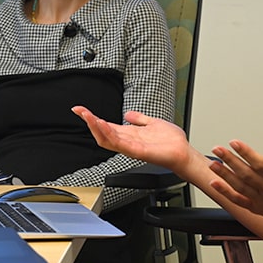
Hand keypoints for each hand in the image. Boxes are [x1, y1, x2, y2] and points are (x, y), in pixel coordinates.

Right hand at [71, 106, 189, 171]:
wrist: (183, 153)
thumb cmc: (171, 142)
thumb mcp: (152, 123)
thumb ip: (139, 119)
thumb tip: (128, 113)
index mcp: (130, 134)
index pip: (106, 126)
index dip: (93, 118)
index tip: (81, 109)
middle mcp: (127, 141)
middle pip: (102, 132)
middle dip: (89, 121)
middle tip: (79, 110)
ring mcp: (131, 147)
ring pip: (107, 139)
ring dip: (96, 127)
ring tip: (87, 116)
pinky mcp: (137, 151)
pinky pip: (120, 144)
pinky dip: (110, 134)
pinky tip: (103, 125)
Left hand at [208, 140, 262, 236]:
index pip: (261, 163)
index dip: (247, 153)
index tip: (235, 143)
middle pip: (246, 173)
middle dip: (230, 160)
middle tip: (218, 149)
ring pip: (240, 185)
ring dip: (224, 174)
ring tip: (213, 163)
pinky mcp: (258, 207)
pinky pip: (238, 200)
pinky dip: (225, 192)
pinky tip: (215, 184)